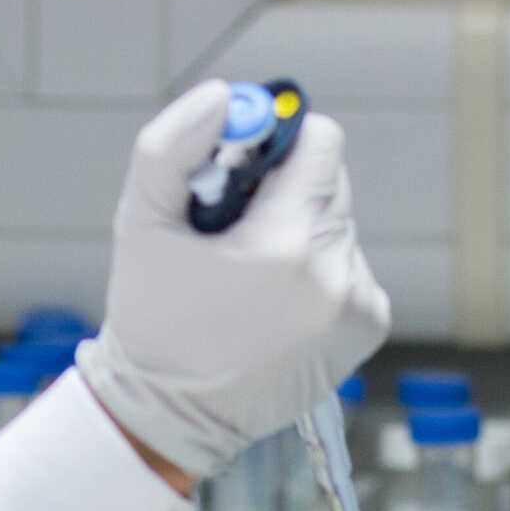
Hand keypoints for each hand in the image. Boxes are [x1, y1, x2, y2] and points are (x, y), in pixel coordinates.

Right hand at [76, 82, 390, 480]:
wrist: (174, 414)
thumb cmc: (152, 316)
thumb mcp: (141, 222)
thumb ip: (173, 146)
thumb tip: (226, 96)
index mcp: (284, 245)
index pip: (318, 142)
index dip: (274, 144)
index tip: (238, 170)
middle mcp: (334, 275)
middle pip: (330, 179)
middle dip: (284, 188)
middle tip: (233, 228)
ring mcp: (357, 304)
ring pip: (339, 219)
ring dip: (300, 227)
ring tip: (249, 272)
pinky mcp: (368, 325)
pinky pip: (349, 262)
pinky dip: (317, 267)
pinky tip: (274, 299)